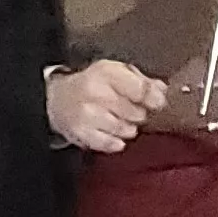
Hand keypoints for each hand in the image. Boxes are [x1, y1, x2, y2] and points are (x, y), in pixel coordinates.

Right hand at [47, 58, 167, 153]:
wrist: (55, 99)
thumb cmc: (90, 85)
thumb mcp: (114, 72)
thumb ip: (141, 80)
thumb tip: (162, 90)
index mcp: (106, 73)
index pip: (141, 89)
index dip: (154, 99)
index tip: (157, 104)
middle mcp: (95, 92)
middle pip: (136, 113)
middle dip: (138, 114)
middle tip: (131, 112)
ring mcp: (87, 114)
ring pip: (126, 130)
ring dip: (127, 128)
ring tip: (119, 121)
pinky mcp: (80, 132)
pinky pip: (110, 144)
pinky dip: (115, 142)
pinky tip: (112, 135)